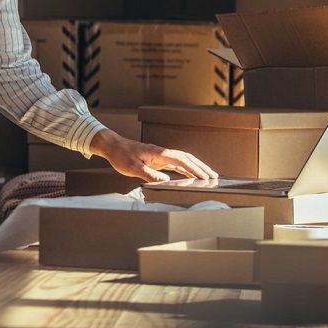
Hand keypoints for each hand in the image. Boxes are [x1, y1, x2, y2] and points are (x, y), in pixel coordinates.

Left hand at [88, 129, 217, 182]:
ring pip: (183, 160)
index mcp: (158, 153)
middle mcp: (162, 153)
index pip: (180, 160)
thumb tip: (166, 181)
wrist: (113, 146)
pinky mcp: (159, 159)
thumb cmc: (121, 156)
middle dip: (201, 167)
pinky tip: (192, 176)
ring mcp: (162, 155)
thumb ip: (149, 174)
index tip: (204, 176)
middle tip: (214, 176)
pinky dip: (186, 169)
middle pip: (187, 158)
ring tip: (208, 176)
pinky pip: (177, 164)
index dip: (193, 168)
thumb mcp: (132, 167)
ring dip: (196, 167)